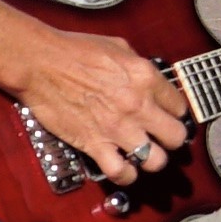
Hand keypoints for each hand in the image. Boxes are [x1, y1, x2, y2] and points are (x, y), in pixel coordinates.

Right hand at [12, 24, 191, 185]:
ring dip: (153, 160)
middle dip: (172, 140)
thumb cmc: (74, 50)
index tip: (169, 116)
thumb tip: (149, 79)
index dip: (176, 113)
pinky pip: (121, 173)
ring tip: (146, 155)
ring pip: (156, 161)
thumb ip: (139, 65)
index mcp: (145, 77)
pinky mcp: (95, 144)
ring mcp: (117, 128)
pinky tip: (124, 168)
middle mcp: (137, 105)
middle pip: (176, 136)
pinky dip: (126, 175)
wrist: (40, 63)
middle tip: (163, 138)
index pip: (180, 106)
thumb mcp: (118, 46)